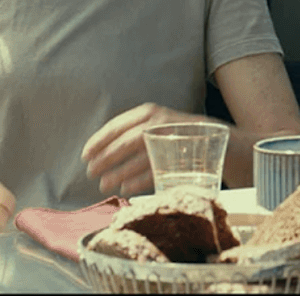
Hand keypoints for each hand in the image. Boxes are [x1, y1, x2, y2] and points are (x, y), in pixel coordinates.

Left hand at [82, 103, 210, 196]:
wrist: (215, 138)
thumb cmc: (175, 134)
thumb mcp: (154, 123)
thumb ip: (132, 131)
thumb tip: (100, 151)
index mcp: (147, 111)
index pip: (115, 126)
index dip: (97, 141)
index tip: (85, 155)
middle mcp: (157, 121)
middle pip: (123, 142)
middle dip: (104, 159)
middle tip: (90, 172)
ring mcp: (169, 137)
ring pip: (136, 158)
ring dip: (117, 173)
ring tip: (103, 185)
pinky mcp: (179, 154)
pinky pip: (152, 170)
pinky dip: (136, 181)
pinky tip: (125, 189)